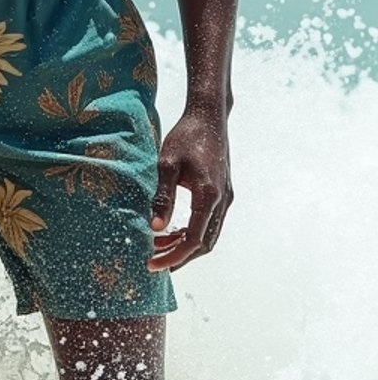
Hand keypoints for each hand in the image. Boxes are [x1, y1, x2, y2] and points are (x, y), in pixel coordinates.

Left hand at [147, 109, 231, 271]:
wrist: (209, 116)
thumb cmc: (186, 136)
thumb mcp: (167, 164)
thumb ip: (162, 196)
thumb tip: (154, 227)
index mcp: (209, 195)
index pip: (193, 239)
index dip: (173, 256)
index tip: (153, 264)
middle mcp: (222, 200)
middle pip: (204, 243)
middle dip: (179, 256)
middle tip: (154, 262)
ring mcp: (226, 197)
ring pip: (209, 235)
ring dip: (185, 245)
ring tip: (158, 247)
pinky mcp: (223, 192)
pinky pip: (210, 222)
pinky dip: (192, 232)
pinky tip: (172, 231)